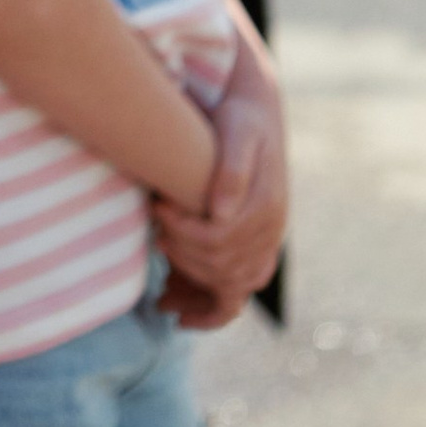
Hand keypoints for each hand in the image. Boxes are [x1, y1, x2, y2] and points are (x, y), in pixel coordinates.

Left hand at [153, 29, 287, 320]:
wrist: (257, 115)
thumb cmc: (240, 119)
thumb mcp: (237, 131)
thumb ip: (231, 170)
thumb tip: (219, 212)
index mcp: (266, 207)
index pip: (219, 239)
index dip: (183, 230)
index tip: (157, 208)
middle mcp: (270, 232)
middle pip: (223, 267)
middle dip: (183, 255)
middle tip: (155, 234)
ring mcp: (265, 244)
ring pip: (233, 288)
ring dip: (195, 289)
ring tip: (162, 284)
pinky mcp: (256, 248)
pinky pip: (238, 292)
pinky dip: (212, 309)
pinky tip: (179, 311)